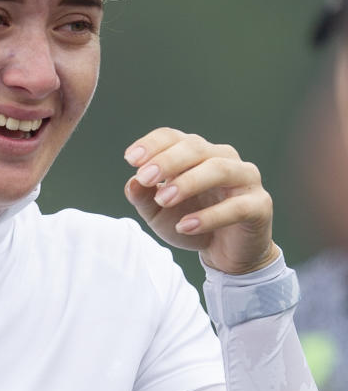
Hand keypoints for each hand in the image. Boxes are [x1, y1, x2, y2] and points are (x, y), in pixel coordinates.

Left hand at [123, 127, 277, 274]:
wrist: (224, 254)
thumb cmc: (189, 222)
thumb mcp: (157, 213)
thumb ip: (144, 198)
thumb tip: (132, 183)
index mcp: (196, 153)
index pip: (173, 137)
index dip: (152, 144)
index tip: (130, 159)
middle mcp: (222, 158)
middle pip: (196, 147)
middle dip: (167, 161)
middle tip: (145, 178)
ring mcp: (245, 179)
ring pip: (219, 169)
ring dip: (188, 182)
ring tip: (163, 200)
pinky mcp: (259, 205)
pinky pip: (237, 206)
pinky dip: (209, 216)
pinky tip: (185, 226)